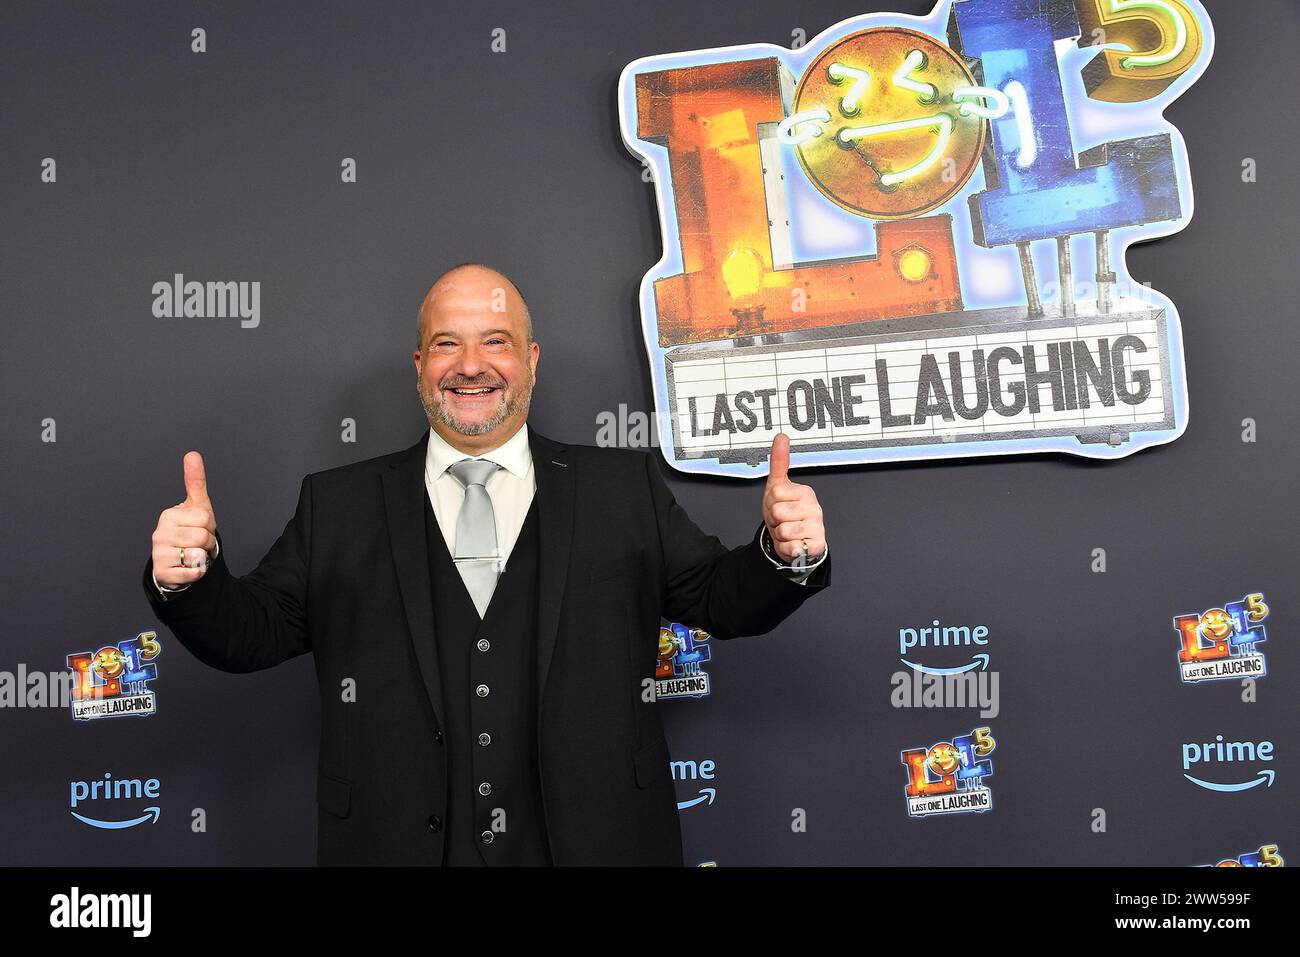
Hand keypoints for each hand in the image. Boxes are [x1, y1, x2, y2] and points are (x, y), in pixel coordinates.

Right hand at [150, 451, 217, 588]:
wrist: (179, 563)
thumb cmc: (190, 532)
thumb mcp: (196, 506)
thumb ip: (195, 481)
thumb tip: (192, 454)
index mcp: (169, 515)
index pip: (205, 518)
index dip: (210, 526)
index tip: (200, 528)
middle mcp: (159, 533)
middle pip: (203, 536)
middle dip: (208, 543)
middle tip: (198, 544)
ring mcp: (158, 553)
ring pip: (198, 555)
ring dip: (202, 558)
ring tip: (192, 555)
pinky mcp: (163, 572)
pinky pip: (193, 572)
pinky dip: (197, 572)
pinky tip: (188, 568)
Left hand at [761, 432, 825, 565]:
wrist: (794, 541)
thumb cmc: (785, 513)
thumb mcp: (777, 486)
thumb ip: (779, 461)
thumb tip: (781, 436)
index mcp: (805, 492)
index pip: (774, 493)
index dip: (770, 502)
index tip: (777, 505)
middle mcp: (814, 508)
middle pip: (777, 511)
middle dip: (774, 520)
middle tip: (782, 521)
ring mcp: (817, 526)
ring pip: (783, 530)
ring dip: (780, 535)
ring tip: (788, 532)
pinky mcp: (817, 544)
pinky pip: (791, 546)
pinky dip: (787, 548)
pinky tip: (794, 544)